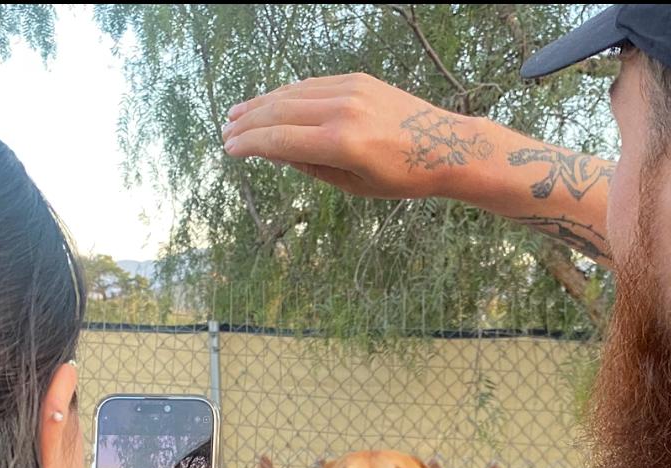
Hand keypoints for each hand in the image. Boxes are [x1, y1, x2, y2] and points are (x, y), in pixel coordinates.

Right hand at [222, 73, 492, 199]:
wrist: (445, 146)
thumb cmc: (402, 177)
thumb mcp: (354, 185)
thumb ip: (313, 167)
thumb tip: (277, 154)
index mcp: (341, 143)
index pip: (280, 141)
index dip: (251, 146)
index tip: (230, 150)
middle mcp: (342, 110)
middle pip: (280, 112)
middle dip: (249, 123)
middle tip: (226, 132)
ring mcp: (350, 89)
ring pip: (293, 94)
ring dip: (262, 104)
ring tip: (239, 115)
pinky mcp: (357, 79)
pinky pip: (312, 85)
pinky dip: (288, 94)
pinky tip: (273, 103)